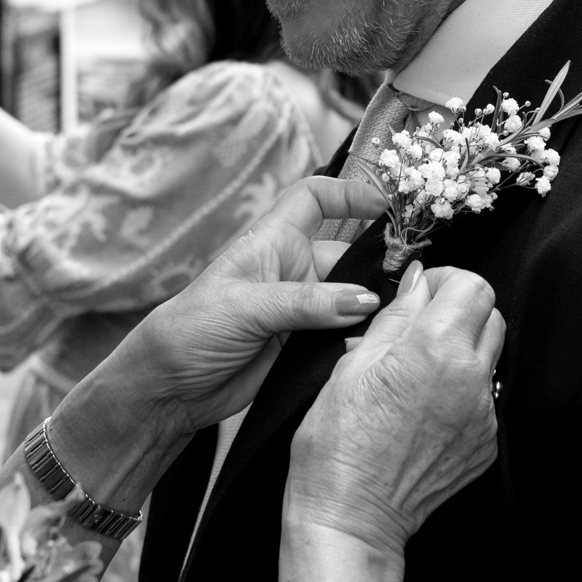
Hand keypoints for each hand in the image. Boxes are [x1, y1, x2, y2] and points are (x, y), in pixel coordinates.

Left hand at [47, 176, 387, 511]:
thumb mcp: (246, 307)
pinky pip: (345, 335)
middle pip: (347, 255)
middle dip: (377, 265)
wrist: (169, 388)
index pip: (313, 199)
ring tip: (402, 318)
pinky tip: (379, 347)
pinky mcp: (305, 346)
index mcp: (270, 243)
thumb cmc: (191, 330)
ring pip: (353, 298)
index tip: (385, 204)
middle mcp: (291, 271)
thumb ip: (306, 302)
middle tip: (412, 284)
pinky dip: (363, 338)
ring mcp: (301, 310)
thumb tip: (365, 299)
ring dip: (374, 306)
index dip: (347, 193)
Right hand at [284, 262, 502, 558]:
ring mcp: (484, 415)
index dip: (446, 281)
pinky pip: (484, 397)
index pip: (473, 285)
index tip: (420, 295)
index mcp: (435, 350)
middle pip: (492, 314)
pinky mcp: (487, 444)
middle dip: (459, 310)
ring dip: (463, 348)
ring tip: (419, 370)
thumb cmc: (336, 442)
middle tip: (419, 328)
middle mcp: (471, 379)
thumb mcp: (352, 364)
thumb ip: (395, 317)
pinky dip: (461, 389)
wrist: (352, 515)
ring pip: (491, 356)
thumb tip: (418, 282)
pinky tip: (424, 407)